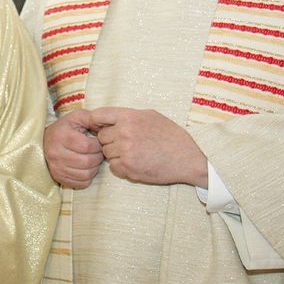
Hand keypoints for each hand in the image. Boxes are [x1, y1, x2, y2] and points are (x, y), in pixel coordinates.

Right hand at [42, 109, 104, 187]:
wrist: (45, 141)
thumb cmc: (65, 128)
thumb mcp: (76, 117)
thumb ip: (91, 118)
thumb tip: (106, 126)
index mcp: (61, 136)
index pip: (87, 146)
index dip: (98, 146)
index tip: (98, 143)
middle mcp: (56, 153)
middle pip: (87, 162)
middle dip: (98, 157)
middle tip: (98, 152)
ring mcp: (56, 167)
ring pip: (85, 174)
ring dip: (94, 168)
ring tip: (93, 160)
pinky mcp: (58, 177)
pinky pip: (80, 183)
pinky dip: (88, 178)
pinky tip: (86, 168)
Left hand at [87, 106, 206, 186]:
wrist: (188, 157)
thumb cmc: (170, 135)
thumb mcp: (150, 116)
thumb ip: (127, 116)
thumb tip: (105, 118)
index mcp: (129, 117)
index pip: (98, 115)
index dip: (95, 121)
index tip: (97, 127)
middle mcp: (125, 132)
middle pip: (101, 137)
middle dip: (110, 141)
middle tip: (127, 143)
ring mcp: (126, 151)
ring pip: (106, 153)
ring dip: (116, 155)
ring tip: (135, 153)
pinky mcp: (128, 168)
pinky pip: (113, 167)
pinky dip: (121, 167)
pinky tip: (136, 163)